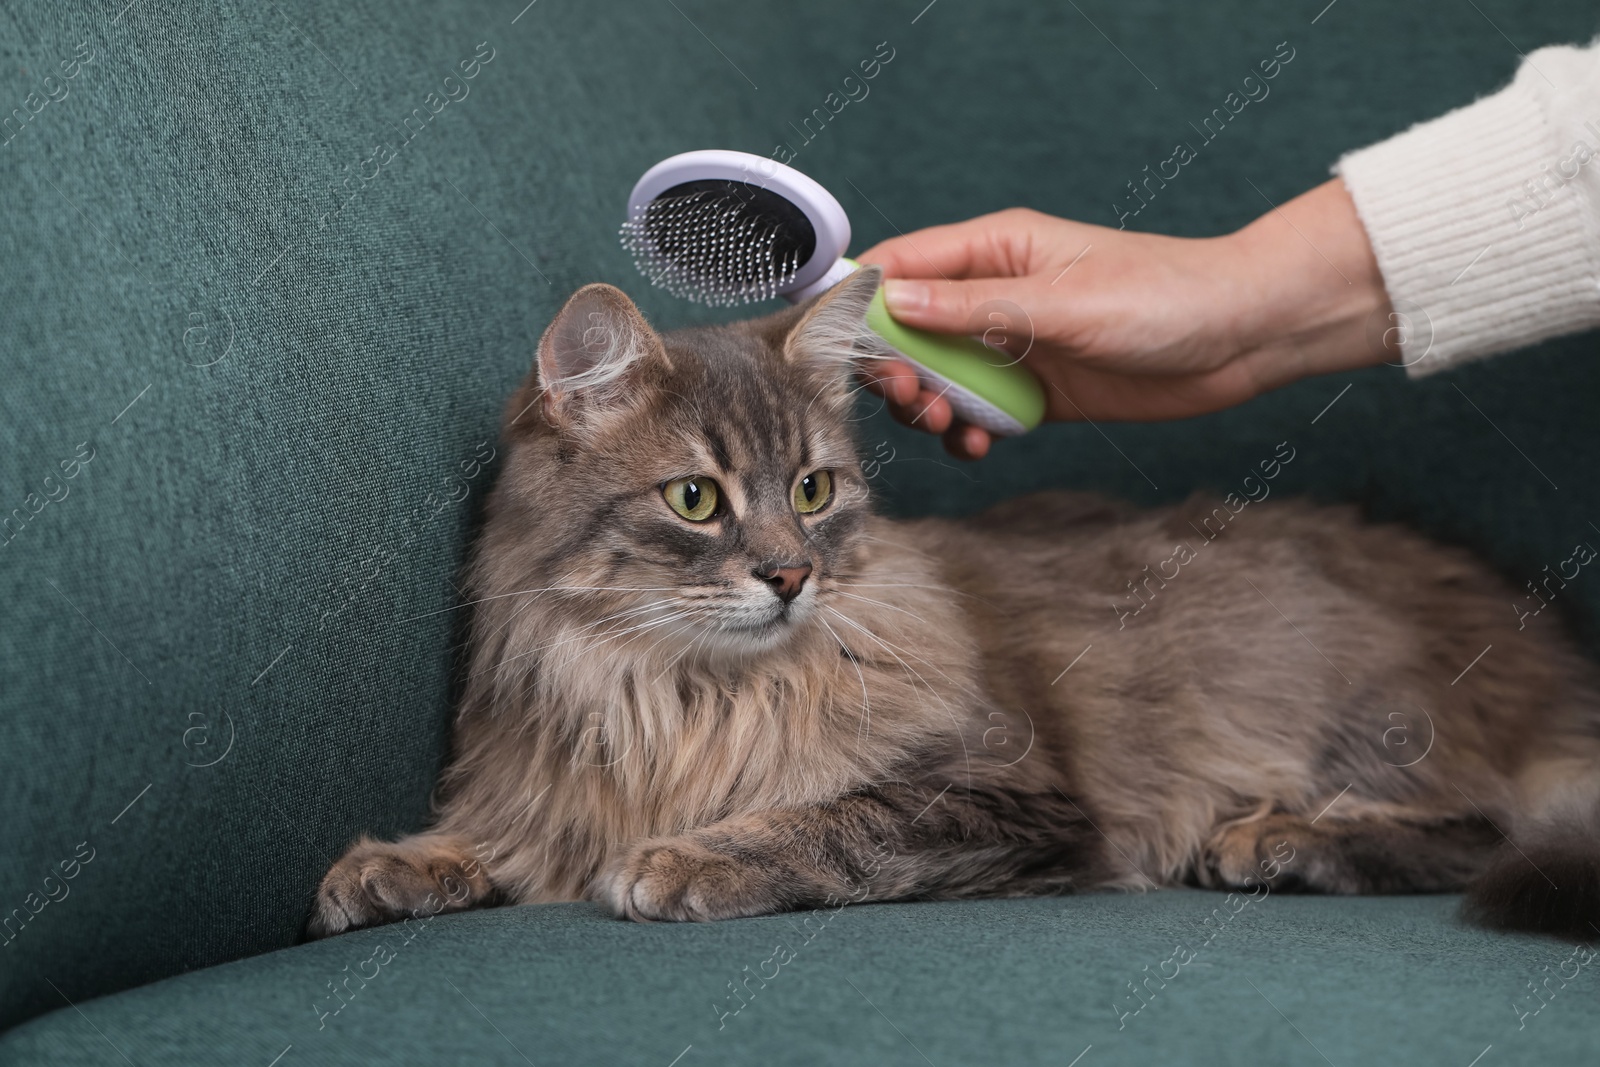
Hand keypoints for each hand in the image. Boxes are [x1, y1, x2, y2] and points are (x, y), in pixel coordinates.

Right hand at [856, 179, 1391, 458]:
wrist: (1243, 338)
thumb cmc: (1166, 297)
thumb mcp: (1063, 302)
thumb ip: (975, 306)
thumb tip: (893, 300)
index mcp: (996, 248)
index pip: (901, 265)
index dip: (858, 302)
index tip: (832, 346)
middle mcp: (995, 292)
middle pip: (907, 328)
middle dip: (894, 367)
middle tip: (912, 398)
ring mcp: (1014, 342)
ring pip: (938, 375)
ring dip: (929, 405)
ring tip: (947, 425)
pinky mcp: (1037, 390)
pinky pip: (979, 411)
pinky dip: (966, 432)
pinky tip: (977, 446)